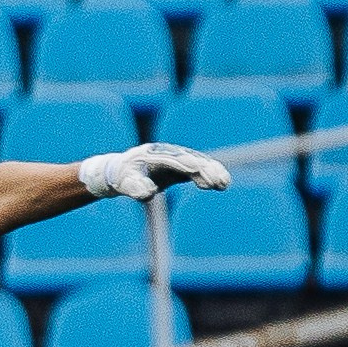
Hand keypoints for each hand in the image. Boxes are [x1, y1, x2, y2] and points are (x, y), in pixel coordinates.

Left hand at [78, 143, 231, 201]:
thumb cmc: (123, 176)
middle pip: (190, 159)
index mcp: (154, 153)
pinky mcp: (180, 165)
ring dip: (212, 172)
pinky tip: (221, 184)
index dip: (188, 167)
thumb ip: (135, 187)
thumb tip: (148, 194)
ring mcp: (176, 158)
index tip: (200, 174)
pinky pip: (197, 169)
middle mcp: (168, 152)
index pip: (174, 160)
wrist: (122, 170)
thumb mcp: (125, 182)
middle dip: (206, 170)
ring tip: (224, 184)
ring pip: (197, 162)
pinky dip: (209, 174)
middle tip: (220, 182)